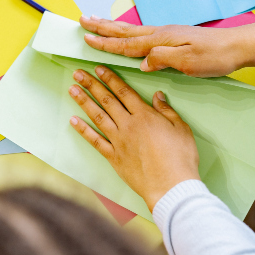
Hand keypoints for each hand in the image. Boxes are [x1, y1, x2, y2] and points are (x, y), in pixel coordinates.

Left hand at [68, 66, 199, 209]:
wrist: (170, 185)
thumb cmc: (180, 158)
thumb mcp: (181, 129)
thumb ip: (167, 111)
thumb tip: (158, 95)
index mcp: (145, 116)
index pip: (124, 91)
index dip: (110, 78)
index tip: (99, 69)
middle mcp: (128, 125)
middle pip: (107, 100)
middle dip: (92, 84)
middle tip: (78, 73)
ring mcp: (119, 141)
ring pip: (98, 117)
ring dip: (84, 102)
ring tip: (72, 89)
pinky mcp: (114, 158)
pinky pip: (95, 141)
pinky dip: (83, 130)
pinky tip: (73, 121)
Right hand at [80, 16, 254, 76]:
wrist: (237, 47)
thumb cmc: (215, 56)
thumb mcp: (188, 62)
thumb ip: (162, 59)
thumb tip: (140, 62)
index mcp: (161, 40)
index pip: (127, 44)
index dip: (106, 43)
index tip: (87, 40)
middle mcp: (161, 34)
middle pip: (125, 32)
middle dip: (103, 28)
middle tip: (83, 21)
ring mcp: (168, 35)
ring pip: (133, 31)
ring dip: (113, 28)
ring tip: (97, 23)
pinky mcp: (174, 39)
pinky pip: (143, 35)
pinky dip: (129, 34)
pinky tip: (128, 35)